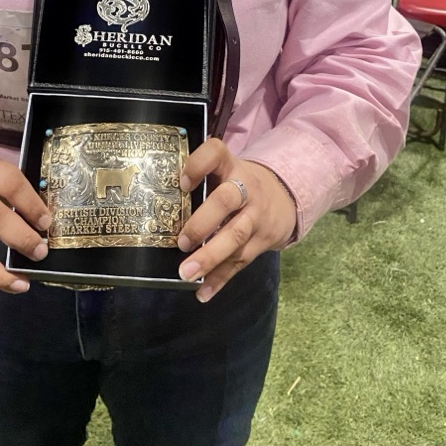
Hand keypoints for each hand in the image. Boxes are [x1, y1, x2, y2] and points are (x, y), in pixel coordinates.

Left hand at [177, 138, 296, 302]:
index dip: (199, 165)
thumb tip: (159, 198)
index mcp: (231, 166)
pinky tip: (203, 292)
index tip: (182, 183)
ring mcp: (256, 216)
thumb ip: (202, 179)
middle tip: (182, 242)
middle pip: (226, 201)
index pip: (216, 154)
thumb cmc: (240, 183)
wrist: (286, 197)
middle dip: (203, 222)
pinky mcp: (262, 241)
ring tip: (186, 272)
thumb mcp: (227, 170)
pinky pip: (241, 262)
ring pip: (235, 236)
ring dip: (210, 257)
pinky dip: (221, 279)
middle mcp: (246, 188)